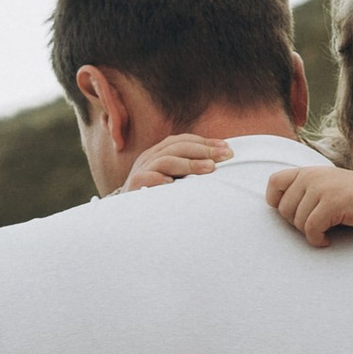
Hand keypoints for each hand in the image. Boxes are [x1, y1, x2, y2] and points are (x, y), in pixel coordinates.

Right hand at [122, 135, 236, 191]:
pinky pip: (146, 179)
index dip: (206, 142)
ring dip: (190, 163)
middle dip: (204, 150)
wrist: (125, 213)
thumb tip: (217, 165)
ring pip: (166, 161)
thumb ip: (187, 170)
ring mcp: (141, 170)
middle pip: (178, 147)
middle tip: (225, 156)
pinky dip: (160, 179)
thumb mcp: (171, 177)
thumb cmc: (155, 195)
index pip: (183, 141)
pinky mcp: (134, 185)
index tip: (227, 148)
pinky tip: (174, 183)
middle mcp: (150, 158)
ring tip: (209, 168)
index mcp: (159, 152)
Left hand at [265, 163, 352, 244]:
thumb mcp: (327, 186)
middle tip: (317, 225)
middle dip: (297, 224)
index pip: (274, 183)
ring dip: (310, 233)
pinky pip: (311, 229)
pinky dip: (317, 239)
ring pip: (297, 222)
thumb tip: (279, 210)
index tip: (295, 213)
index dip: (276, 202)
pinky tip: (328, 239)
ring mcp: (322, 188)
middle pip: (284, 210)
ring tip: (326, 230)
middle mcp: (312, 176)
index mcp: (308, 171)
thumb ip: (305, 191)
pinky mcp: (333, 203)